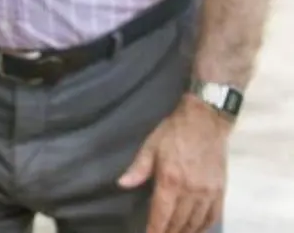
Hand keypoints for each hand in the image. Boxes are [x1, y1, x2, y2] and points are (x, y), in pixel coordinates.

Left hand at [118, 96, 230, 232]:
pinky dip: (204, 225)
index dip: (154, 229)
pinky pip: (214, 215)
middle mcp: (191, 190)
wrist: (206, 121)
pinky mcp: (220, 189)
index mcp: (171, 180)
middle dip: (169, 232)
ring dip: (185, 232)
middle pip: (179, 222)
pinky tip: (196, 229)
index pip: (161, 214)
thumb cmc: (174, 132)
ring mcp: (208, 192)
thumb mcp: (151, 146)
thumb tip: (122, 184)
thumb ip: (138, 168)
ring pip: (196, 222)